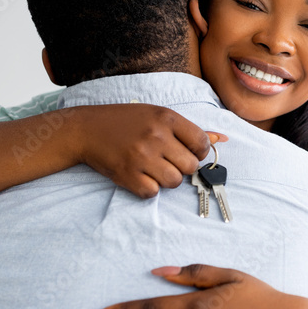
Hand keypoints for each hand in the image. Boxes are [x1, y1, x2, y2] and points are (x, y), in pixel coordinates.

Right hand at [70, 105, 226, 198]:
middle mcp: (156, 136)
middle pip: (190, 166)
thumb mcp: (157, 115)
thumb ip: (189, 129)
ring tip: (153, 168)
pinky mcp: (127, 175)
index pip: (201, 143)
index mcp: (166, 118)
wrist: (86, 129)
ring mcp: (141, 157)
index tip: (188, 152)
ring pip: (173, 182)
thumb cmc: (125, 121)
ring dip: (166, 180)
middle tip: (167, 161)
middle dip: (182, 167)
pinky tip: (139, 176)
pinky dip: (148, 189)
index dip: (199, 152)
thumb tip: (221, 139)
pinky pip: (152, 193)